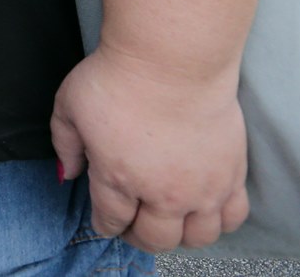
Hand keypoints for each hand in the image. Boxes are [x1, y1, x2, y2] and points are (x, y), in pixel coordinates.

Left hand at [51, 44, 249, 251]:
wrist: (173, 60)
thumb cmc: (117, 77)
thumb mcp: (68, 106)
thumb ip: (65, 145)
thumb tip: (68, 173)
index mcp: (117, 178)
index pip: (111, 220)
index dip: (106, 224)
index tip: (106, 222)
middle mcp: (161, 193)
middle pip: (154, 239)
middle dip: (139, 237)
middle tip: (134, 225)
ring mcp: (202, 188)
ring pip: (197, 238)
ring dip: (181, 235)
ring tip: (170, 220)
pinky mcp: (232, 174)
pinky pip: (234, 217)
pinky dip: (220, 222)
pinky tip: (206, 210)